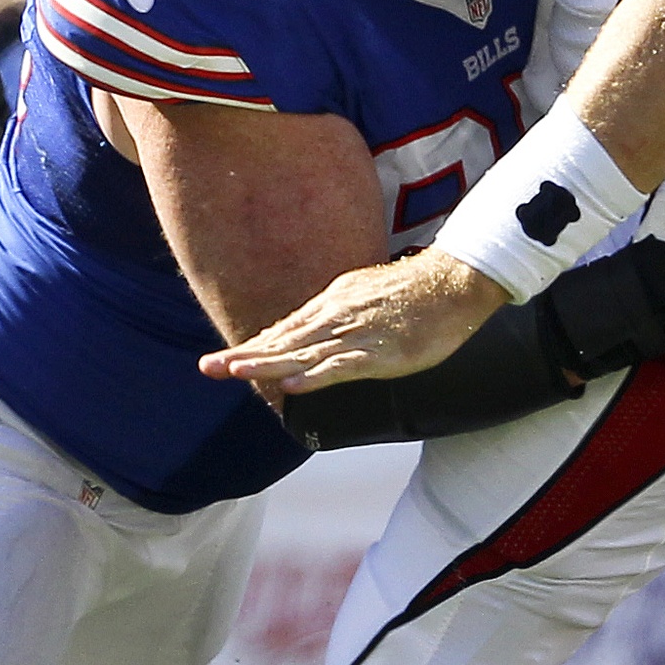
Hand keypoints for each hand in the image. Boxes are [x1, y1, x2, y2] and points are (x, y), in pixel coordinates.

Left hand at [200, 248, 507, 393]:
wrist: (456, 279)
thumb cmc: (417, 292)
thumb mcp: (366, 297)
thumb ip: (338, 316)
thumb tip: (312, 335)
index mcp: (333, 304)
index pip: (285, 331)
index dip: (254, 347)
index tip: (224, 361)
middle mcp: (337, 317)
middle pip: (284, 341)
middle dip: (245, 356)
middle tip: (207, 368)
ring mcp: (358, 333)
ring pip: (305, 352)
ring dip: (269, 363)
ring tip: (235, 371)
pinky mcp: (382, 351)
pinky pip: (343, 365)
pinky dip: (317, 376)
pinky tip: (293, 385)